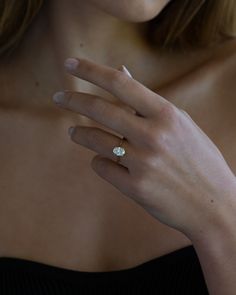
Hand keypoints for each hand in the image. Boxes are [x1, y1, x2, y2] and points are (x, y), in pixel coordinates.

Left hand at [52, 57, 235, 238]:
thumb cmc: (197, 159)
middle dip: (72, 100)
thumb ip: (146, 100)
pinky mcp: (135, 187)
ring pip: (95, 140)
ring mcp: (143, 163)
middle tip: (58, 98)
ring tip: (73, 132)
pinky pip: (102, 166)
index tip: (69, 64)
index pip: (120, 83)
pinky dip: (99, 161)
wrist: (213, 203)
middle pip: (99, 109)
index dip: (90, 70)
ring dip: (79, 134)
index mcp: (167, 114)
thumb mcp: (179, 123)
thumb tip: (121, 71)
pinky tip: (103, 161)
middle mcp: (154, 135)